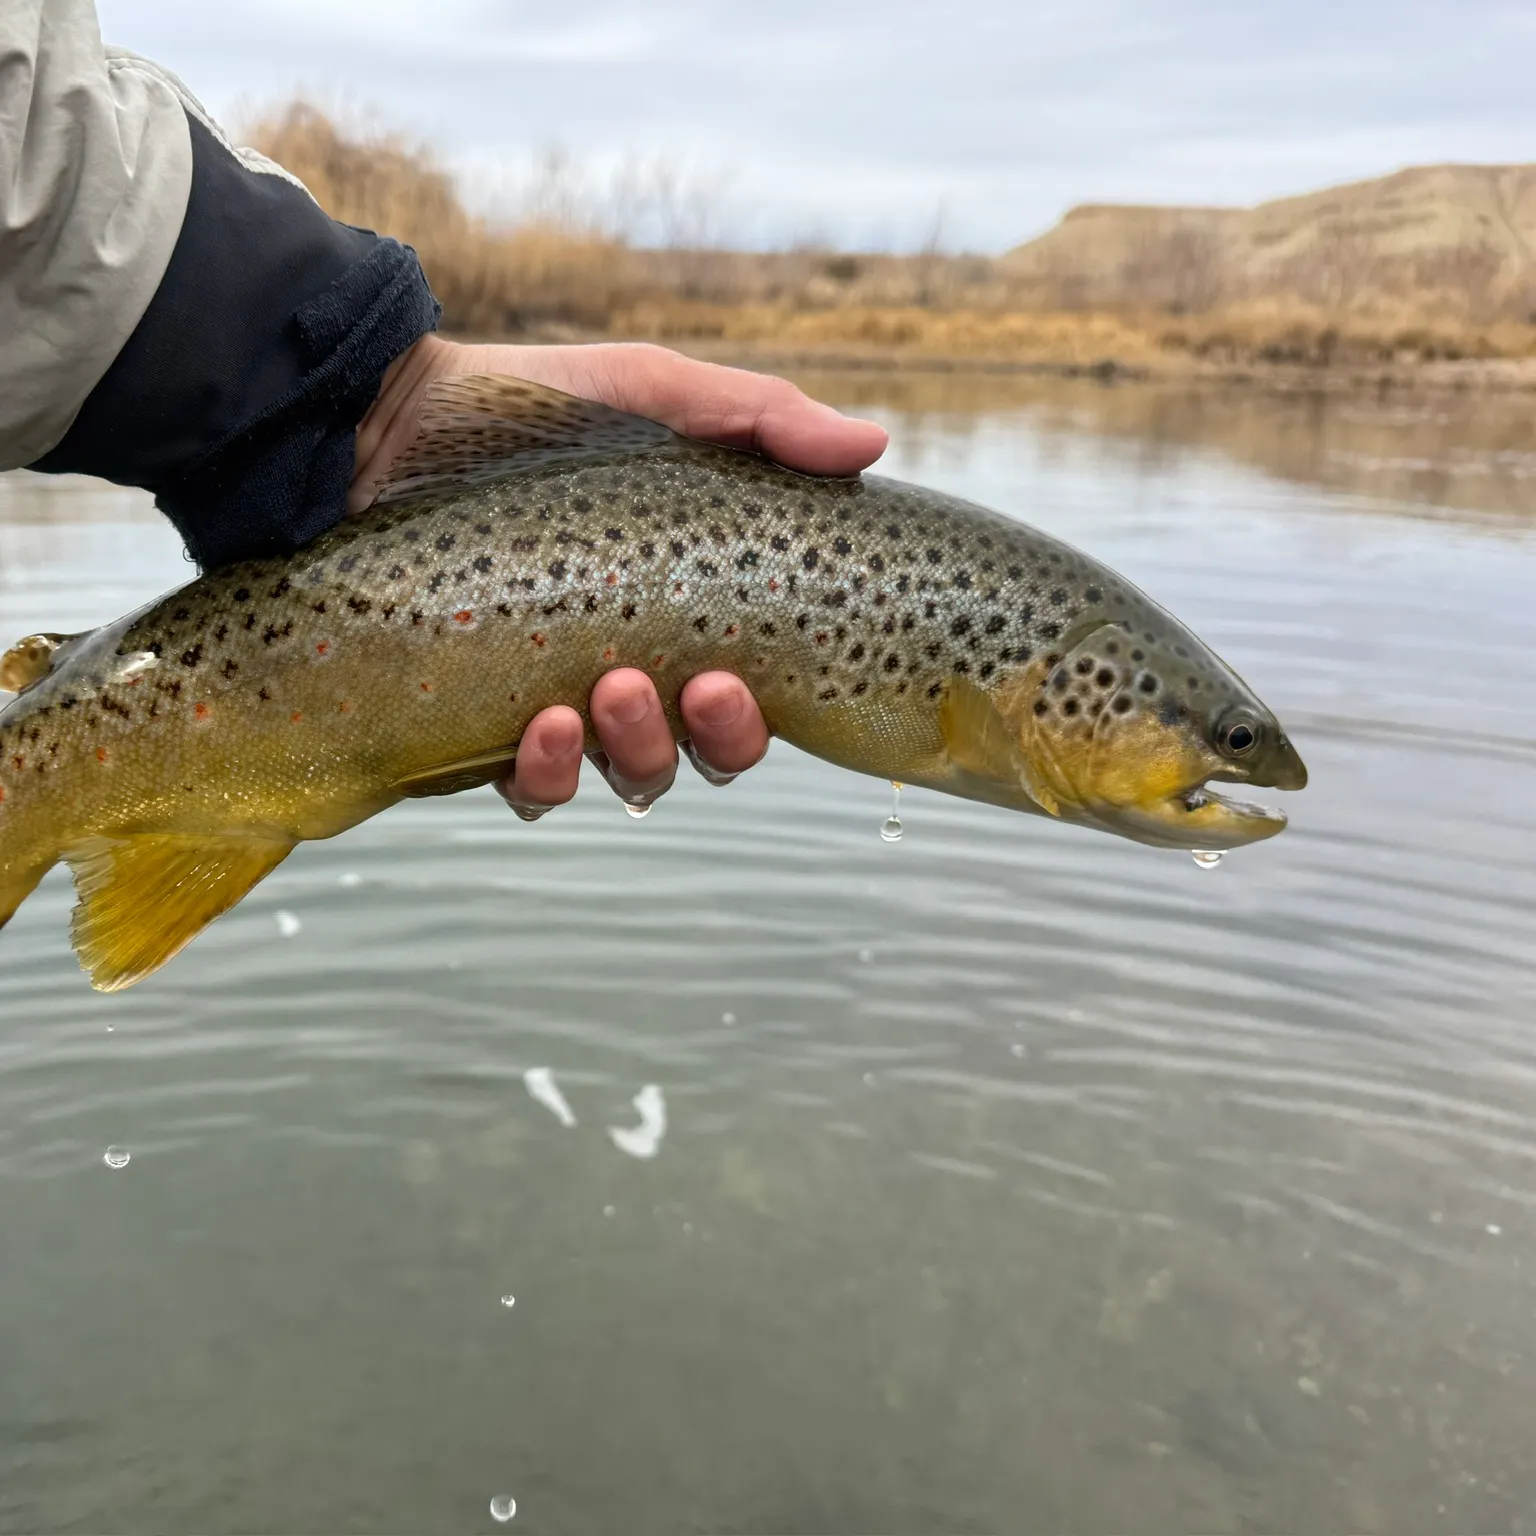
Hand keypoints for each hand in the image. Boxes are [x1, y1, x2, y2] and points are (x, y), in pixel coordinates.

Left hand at [352, 337, 888, 816]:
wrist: (385, 417)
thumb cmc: (528, 407)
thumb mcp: (653, 394)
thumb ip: (759, 418)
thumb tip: (875, 444)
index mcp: (680, 610)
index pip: (746, 697)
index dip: (755, 714)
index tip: (736, 676)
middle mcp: (627, 666)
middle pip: (699, 753)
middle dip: (711, 738)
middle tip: (691, 686)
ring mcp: (554, 697)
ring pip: (625, 774)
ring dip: (636, 751)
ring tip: (604, 693)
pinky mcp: (477, 718)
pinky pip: (531, 787)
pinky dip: (547, 775)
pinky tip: (541, 727)